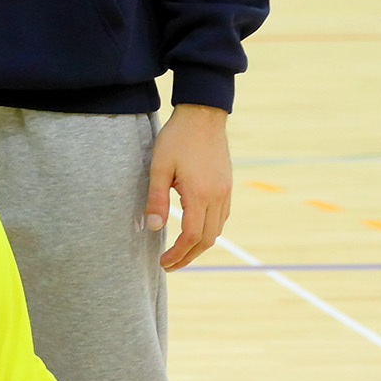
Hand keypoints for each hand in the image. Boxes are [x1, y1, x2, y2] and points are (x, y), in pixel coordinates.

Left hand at [147, 101, 231, 272]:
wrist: (203, 115)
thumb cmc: (177, 139)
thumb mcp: (159, 167)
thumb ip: (156, 199)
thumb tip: (153, 227)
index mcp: (200, 194)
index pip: (192, 236)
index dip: (178, 254)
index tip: (163, 262)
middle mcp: (218, 196)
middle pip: (208, 239)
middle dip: (188, 256)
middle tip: (169, 265)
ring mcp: (226, 191)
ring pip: (218, 230)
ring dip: (200, 245)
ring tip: (180, 252)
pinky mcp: (227, 185)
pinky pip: (222, 217)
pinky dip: (209, 230)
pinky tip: (194, 231)